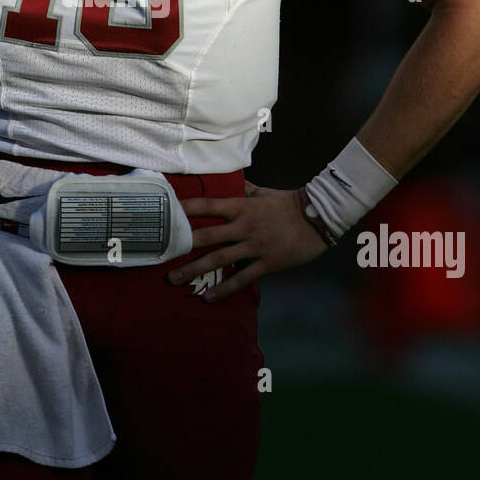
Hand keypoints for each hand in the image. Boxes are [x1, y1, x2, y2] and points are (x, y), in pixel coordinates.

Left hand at [170, 180, 328, 300]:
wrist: (318, 219)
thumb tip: (231, 182)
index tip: (167, 212)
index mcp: (242, 207)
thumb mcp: (264, 193)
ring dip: (194, 269)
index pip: (208, 205)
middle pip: (206, 236)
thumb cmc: (290, 204)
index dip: (186, 208)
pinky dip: (224, 289)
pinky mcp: (266, 263)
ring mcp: (254, 246)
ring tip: (174, 279)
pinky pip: (241, 278)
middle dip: (182, 246)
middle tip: (161, 254)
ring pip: (219, 259)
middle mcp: (243, 226)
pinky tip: (208, 297)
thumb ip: (245, 189)